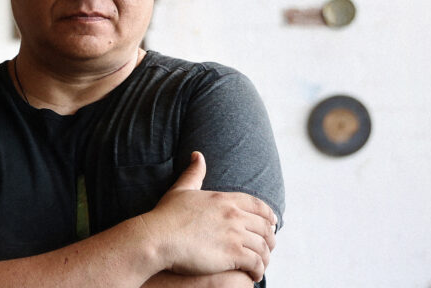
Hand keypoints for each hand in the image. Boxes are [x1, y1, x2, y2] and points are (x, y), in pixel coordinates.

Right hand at [139, 152, 276, 281]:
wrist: (157, 238)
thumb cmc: (165, 216)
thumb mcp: (182, 189)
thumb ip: (194, 173)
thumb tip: (197, 155)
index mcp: (225, 199)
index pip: (258, 206)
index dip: (269, 215)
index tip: (272, 223)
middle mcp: (234, 215)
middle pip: (264, 227)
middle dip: (269, 238)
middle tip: (268, 246)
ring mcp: (234, 235)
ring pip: (263, 246)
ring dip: (265, 257)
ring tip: (262, 265)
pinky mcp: (232, 254)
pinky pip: (256, 263)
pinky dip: (259, 270)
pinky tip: (255, 274)